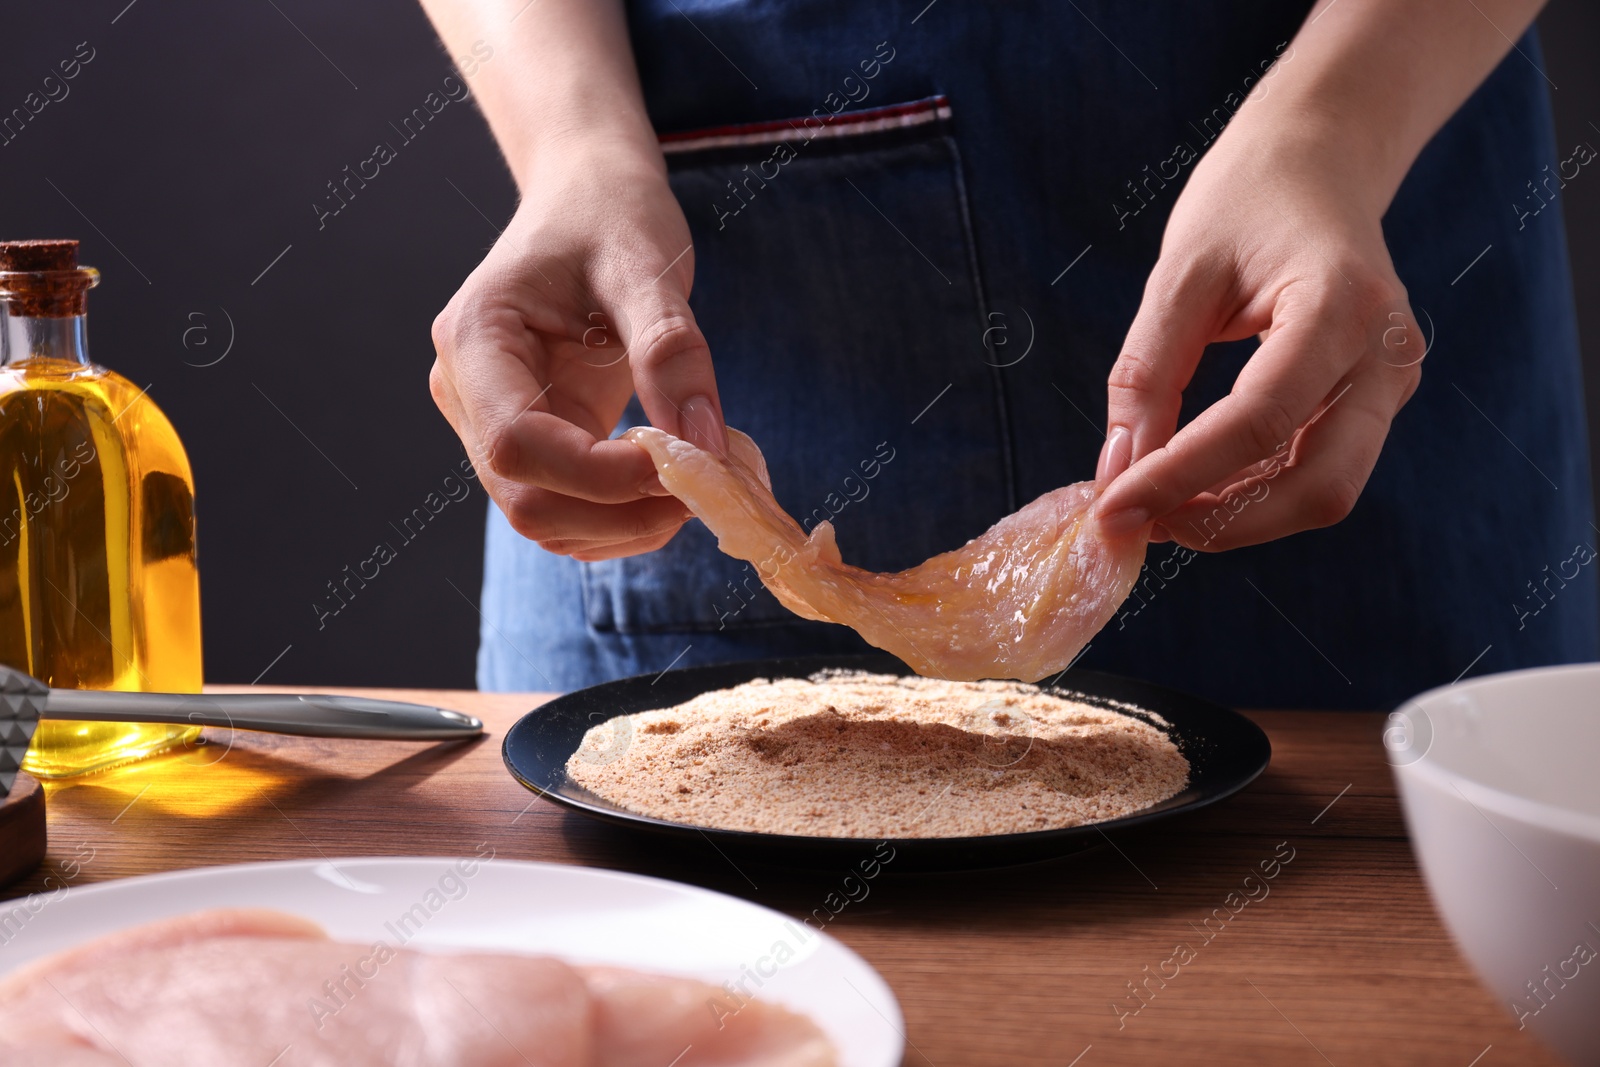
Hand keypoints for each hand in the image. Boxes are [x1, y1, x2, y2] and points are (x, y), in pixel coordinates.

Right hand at [428, 144, 727, 561]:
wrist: (589, 197)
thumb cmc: (609, 214)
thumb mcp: (647, 267)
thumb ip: (670, 352)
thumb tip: (702, 445)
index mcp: (475, 340)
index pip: (517, 443)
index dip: (598, 475)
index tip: (681, 469)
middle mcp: (467, 393)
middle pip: (525, 497)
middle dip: (618, 513)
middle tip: (703, 492)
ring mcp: (492, 424)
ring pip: (546, 518)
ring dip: (625, 526)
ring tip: (698, 487)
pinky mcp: (533, 442)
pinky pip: (569, 507)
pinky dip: (623, 518)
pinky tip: (674, 487)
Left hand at [1092, 121, 1423, 550]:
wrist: (1320, 160)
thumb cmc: (1247, 198)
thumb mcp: (1180, 273)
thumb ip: (1147, 374)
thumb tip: (1118, 471)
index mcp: (1341, 305)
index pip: (1259, 422)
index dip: (1181, 477)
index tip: (1112, 507)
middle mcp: (1386, 355)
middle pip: (1317, 485)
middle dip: (1221, 520)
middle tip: (1135, 520)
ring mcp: (1391, 382)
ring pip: (1324, 491)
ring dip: (1237, 516)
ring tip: (1155, 503)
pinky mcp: (1377, 399)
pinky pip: (1319, 469)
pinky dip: (1254, 493)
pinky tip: (1194, 482)